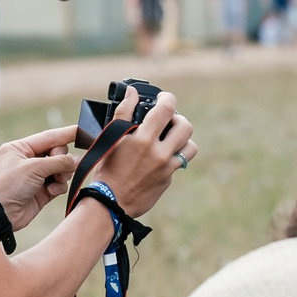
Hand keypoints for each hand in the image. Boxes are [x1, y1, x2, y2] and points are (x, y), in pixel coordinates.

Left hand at [0, 127, 79, 229]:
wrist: (1, 214)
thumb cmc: (9, 186)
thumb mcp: (34, 168)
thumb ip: (59, 161)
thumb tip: (77, 160)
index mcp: (21, 148)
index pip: (49, 137)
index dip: (67, 134)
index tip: (84, 131)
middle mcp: (29, 160)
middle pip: (58, 152)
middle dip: (62, 160)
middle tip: (59, 169)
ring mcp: (36, 176)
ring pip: (61, 169)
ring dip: (62, 174)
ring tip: (55, 181)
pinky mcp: (43, 191)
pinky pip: (60, 184)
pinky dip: (58, 187)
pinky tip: (50, 191)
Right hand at [82, 88, 194, 218]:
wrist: (109, 203)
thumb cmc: (107, 170)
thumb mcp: (111, 138)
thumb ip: (123, 112)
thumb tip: (132, 92)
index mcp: (143, 139)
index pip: (167, 109)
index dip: (168, 99)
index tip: (163, 98)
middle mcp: (159, 153)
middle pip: (185, 127)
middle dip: (178, 119)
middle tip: (168, 120)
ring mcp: (166, 169)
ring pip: (190, 147)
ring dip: (182, 139)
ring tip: (170, 139)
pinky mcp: (167, 181)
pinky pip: (178, 164)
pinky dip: (171, 158)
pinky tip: (158, 158)